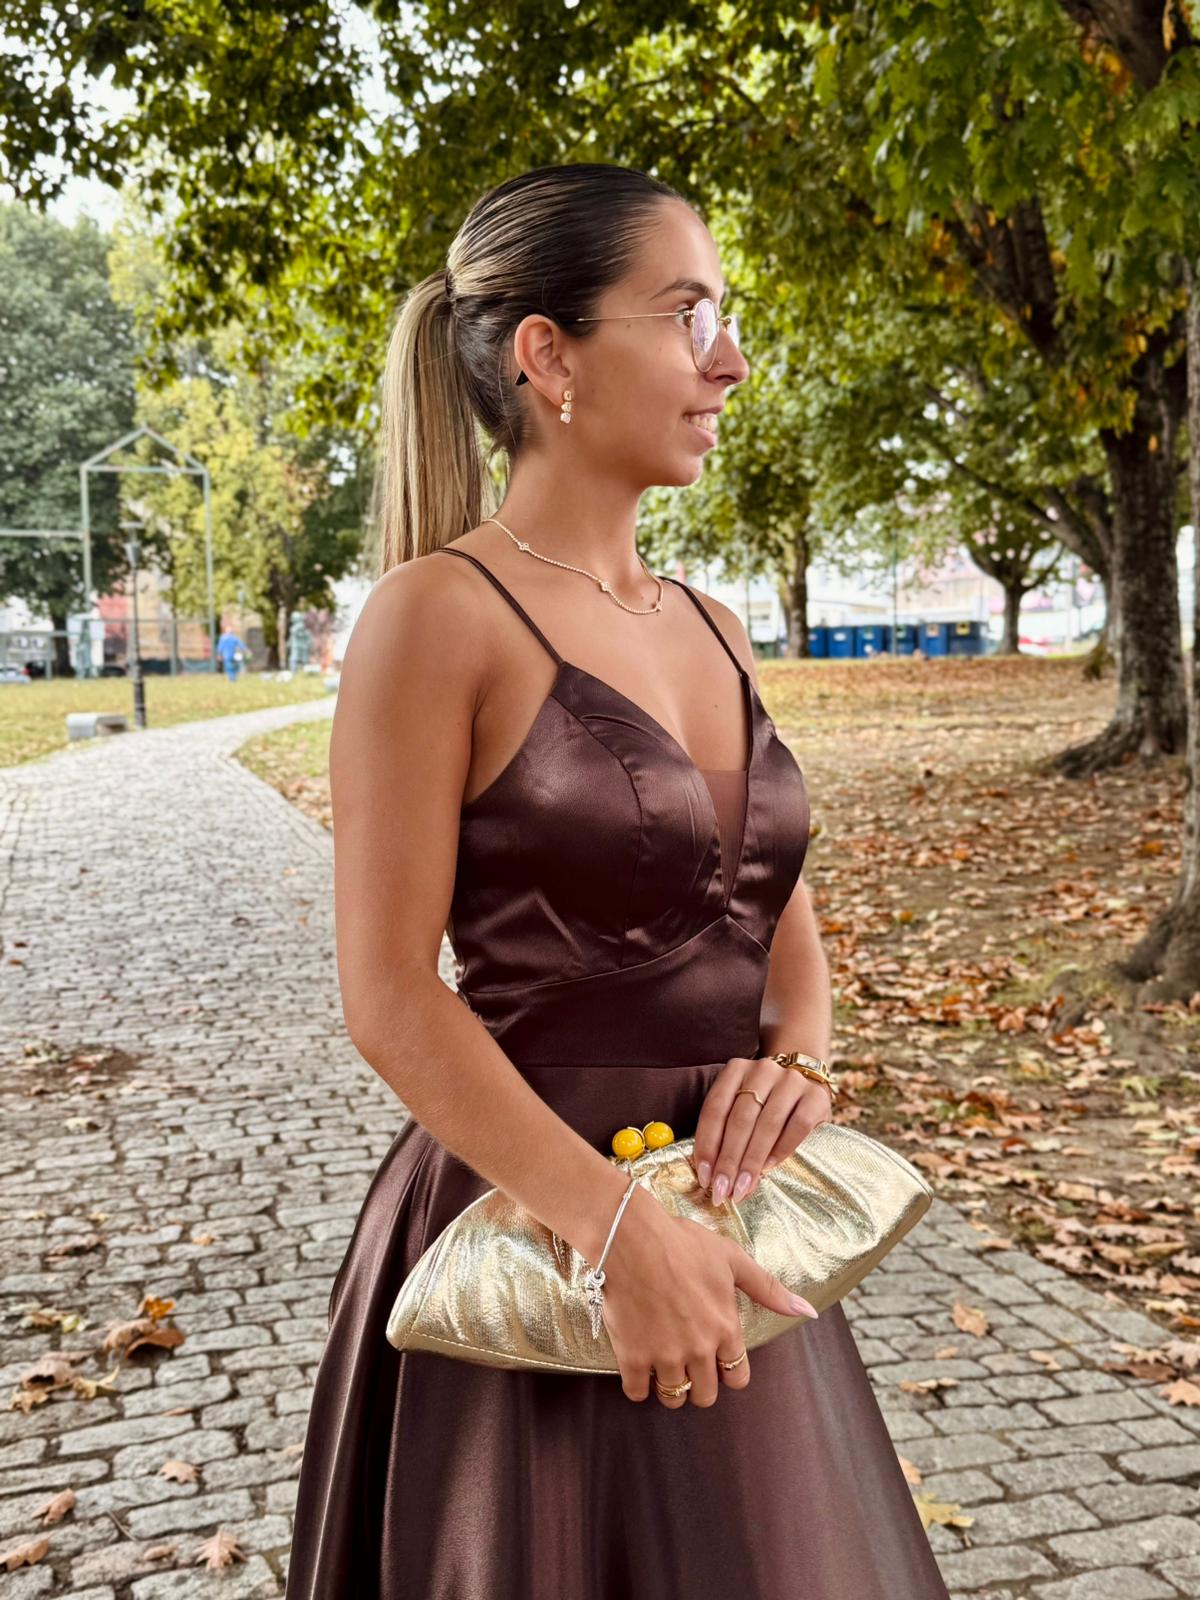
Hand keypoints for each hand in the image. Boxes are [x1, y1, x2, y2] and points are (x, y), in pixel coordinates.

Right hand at [600, 1184, 818, 1407]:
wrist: (633, 1237)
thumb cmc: (683, 1244)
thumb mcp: (732, 1260)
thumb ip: (769, 1290)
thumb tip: (807, 1312)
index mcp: (725, 1329)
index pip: (737, 1376)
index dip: (728, 1370)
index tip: (716, 1358)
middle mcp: (699, 1350)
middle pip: (706, 1395)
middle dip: (700, 1383)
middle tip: (687, 1360)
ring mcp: (664, 1356)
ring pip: (673, 1398)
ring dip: (670, 1386)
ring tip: (663, 1362)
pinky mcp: (632, 1356)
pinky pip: (637, 1393)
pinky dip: (638, 1385)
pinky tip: (639, 1363)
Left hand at [691, 1055, 832, 1204]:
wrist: (808, 1082)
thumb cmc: (766, 1102)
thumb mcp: (741, 1104)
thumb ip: (725, 1129)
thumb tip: (709, 1172)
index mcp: (736, 1069)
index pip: (715, 1109)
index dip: (707, 1144)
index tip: (704, 1176)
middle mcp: (763, 1070)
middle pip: (740, 1119)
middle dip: (729, 1160)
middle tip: (722, 1191)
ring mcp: (792, 1080)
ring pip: (767, 1125)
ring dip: (752, 1161)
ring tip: (742, 1188)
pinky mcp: (816, 1096)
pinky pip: (797, 1126)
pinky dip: (781, 1150)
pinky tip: (769, 1168)